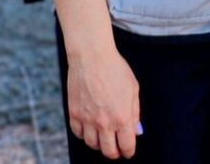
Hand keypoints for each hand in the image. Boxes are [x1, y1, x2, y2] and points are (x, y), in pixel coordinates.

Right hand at [65, 44, 140, 158]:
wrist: (91, 56)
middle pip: (108, 151)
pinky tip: (89, 128)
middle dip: (114, 152)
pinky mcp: (74, 113)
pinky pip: (78, 133)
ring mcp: (87, 119)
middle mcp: (104, 122)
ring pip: (92, 144)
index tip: (128, 150)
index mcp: (122, 117)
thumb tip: (135, 131)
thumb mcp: (133, 89)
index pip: (126, 146)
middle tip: (116, 148)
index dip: (128, 151)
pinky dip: (84, 134)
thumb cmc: (115, 69)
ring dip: (99, 143)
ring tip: (103, 136)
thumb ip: (134, 112)